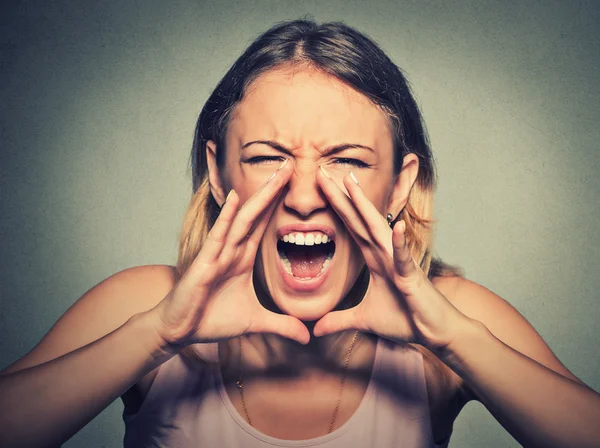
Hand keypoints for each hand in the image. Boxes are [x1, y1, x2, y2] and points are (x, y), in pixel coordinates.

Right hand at [151, 159, 309, 351]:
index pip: (265, 225)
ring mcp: (218, 253)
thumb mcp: (255, 322)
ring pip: (242, 220)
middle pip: (257, 214)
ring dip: (259, 197)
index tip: (297, 186)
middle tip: (292, 165)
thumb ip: (281, 325)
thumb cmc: (212, 319)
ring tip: (276, 174)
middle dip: (274, 190)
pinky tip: (236, 199)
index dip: (279, 204)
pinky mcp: (204, 263)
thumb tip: (307, 336)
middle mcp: (232, 250)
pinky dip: (227, 218)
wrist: (180, 330)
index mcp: (243, 258)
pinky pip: (218, 237)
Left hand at [313, 167, 473, 351]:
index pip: (351, 228)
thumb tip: (316, 328)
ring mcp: (399, 262)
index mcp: (374, 259)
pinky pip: (404, 258)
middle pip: (359, 220)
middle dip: (341, 197)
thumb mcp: (364, 320)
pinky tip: (396, 226)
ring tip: (351, 184)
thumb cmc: (406, 319)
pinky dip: (400, 243)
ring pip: (378, 229)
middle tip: (323, 172)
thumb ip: (339, 320)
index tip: (319, 187)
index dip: (336, 208)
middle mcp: (385, 254)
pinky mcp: (411, 277)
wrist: (435, 332)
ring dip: (365, 207)